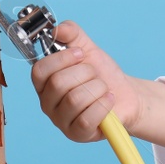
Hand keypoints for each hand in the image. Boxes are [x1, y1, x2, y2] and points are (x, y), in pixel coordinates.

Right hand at [30, 19, 142, 142]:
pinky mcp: (77, 135)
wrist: (125, 94)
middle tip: (95, 74)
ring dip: (97, 88)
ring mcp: (61, 121)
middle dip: (85, 73)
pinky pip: (87, 119)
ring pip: (74, 100)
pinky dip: (103, 105)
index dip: (61, 59)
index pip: (39, 70)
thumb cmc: (102, 74)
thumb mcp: (88, 48)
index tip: (80, 54)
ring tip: (103, 88)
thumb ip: (71, 34)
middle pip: (58, 84)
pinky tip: (109, 100)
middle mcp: (48, 103)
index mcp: (45, 83)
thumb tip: (58, 29)